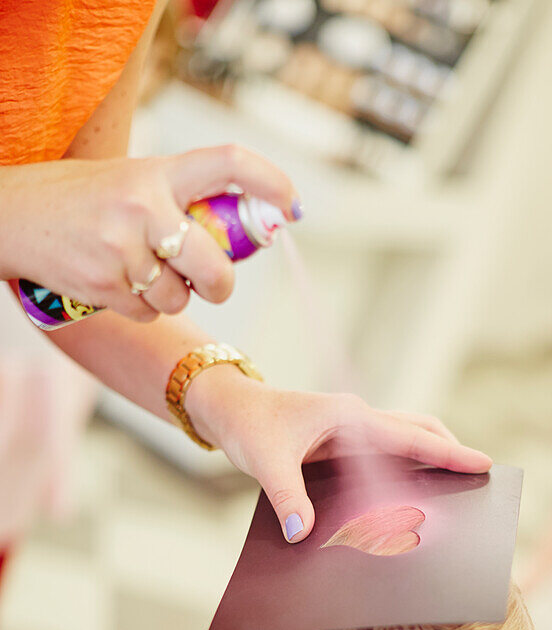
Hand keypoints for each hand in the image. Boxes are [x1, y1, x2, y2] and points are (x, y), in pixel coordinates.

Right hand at [1, 146, 298, 320]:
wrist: (12, 216)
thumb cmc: (80, 199)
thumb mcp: (130, 180)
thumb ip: (178, 201)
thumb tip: (238, 238)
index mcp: (156, 172)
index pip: (228, 163)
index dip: (271, 183)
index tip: (292, 206)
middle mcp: (143, 208)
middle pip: (216, 267)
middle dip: (221, 285)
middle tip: (215, 283)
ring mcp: (123, 250)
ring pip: (180, 297)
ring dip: (172, 295)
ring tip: (141, 270)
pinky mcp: (105, 285)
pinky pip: (149, 313)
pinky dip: (142, 306)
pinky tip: (117, 281)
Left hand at [187, 367, 491, 541]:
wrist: (229, 407)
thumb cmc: (248, 427)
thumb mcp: (265, 462)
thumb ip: (287, 498)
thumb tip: (303, 535)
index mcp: (350, 418)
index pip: (410, 438)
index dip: (449, 454)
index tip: (484, 464)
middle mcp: (358, 417)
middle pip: (420, 430)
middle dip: (450, 451)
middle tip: (478, 477)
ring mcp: (353, 426)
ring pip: (406, 434)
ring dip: (430, 453)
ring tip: (454, 484)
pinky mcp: (344, 438)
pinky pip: (387, 448)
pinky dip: (407, 462)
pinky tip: (410, 488)